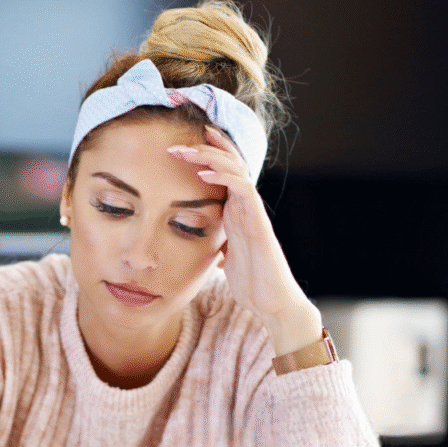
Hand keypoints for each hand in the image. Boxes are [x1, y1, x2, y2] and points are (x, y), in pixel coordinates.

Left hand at [168, 126, 321, 355]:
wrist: (272, 303)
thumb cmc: (251, 283)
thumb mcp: (225, 257)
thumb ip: (218, 244)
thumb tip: (209, 247)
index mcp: (236, 210)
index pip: (223, 172)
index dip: (208, 154)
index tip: (182, 143)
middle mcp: (246, 206)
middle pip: (229, 163)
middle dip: (204, 148)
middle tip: (175, 144)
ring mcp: (254, 212)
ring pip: (236, 170)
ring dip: (210, 157)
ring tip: (186, 152)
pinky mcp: (259, 222)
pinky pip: (242, 191)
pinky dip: (224, 179)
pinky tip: (204, 175)